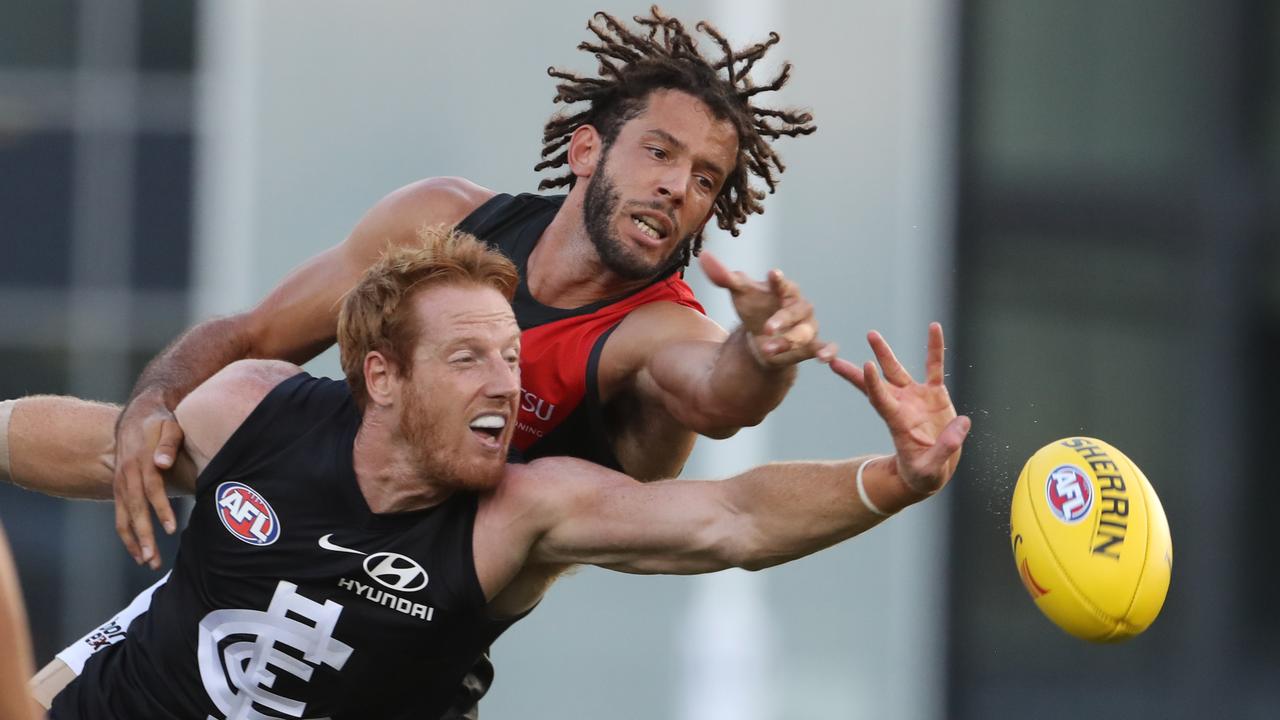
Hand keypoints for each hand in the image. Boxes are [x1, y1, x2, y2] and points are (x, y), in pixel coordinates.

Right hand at [113, 391, 182, 568]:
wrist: (137, 416)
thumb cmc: (161, 423)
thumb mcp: (169, 426)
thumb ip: (168, 444)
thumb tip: (162, 463)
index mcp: (141, 462)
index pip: (152, 489)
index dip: (161, 509)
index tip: (172, 529)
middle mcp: (127, 476)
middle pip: (135, 510)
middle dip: (144, 536)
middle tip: (153, 560)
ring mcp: (121, 484)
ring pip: (124, 518)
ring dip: (134, 542)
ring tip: (147, 563)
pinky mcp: (119, 490)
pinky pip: (121, 516)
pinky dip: (128, 535)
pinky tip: (138, 552)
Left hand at [699, 251, 835, 367]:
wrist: (762, 336)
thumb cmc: (755, 307)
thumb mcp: (739, 293)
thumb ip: (724, 277)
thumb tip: (704, 257)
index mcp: (784, 290)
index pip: (782, 284)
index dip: (778, 281)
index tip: (773, 274)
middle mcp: (799, 307)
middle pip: (795, 312)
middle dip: (782, 320)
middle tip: (767, 328)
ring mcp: (807, 326)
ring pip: (804, 333)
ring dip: (789, 342)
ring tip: (768, 350)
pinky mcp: (811, 345)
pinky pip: (825, 346)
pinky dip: (829, 351)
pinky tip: (825, 358)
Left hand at [830, 323, 969, 496]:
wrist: (931, 472)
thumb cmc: (924, 475)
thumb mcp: (931, 470)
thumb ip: (944, 449)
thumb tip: (962, 425)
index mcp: (898, 423)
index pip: (881, 400)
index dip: (873, 384)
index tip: (866, 366)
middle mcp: (902, 406)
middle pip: (877, 384)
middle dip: (858, 371)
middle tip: (834, 356)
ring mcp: (916, 398)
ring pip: (897, 371)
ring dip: (884, 353)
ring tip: (870, 334)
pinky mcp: (934, 395)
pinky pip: (934, 367)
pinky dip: (935, 349)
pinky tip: (934, 328)